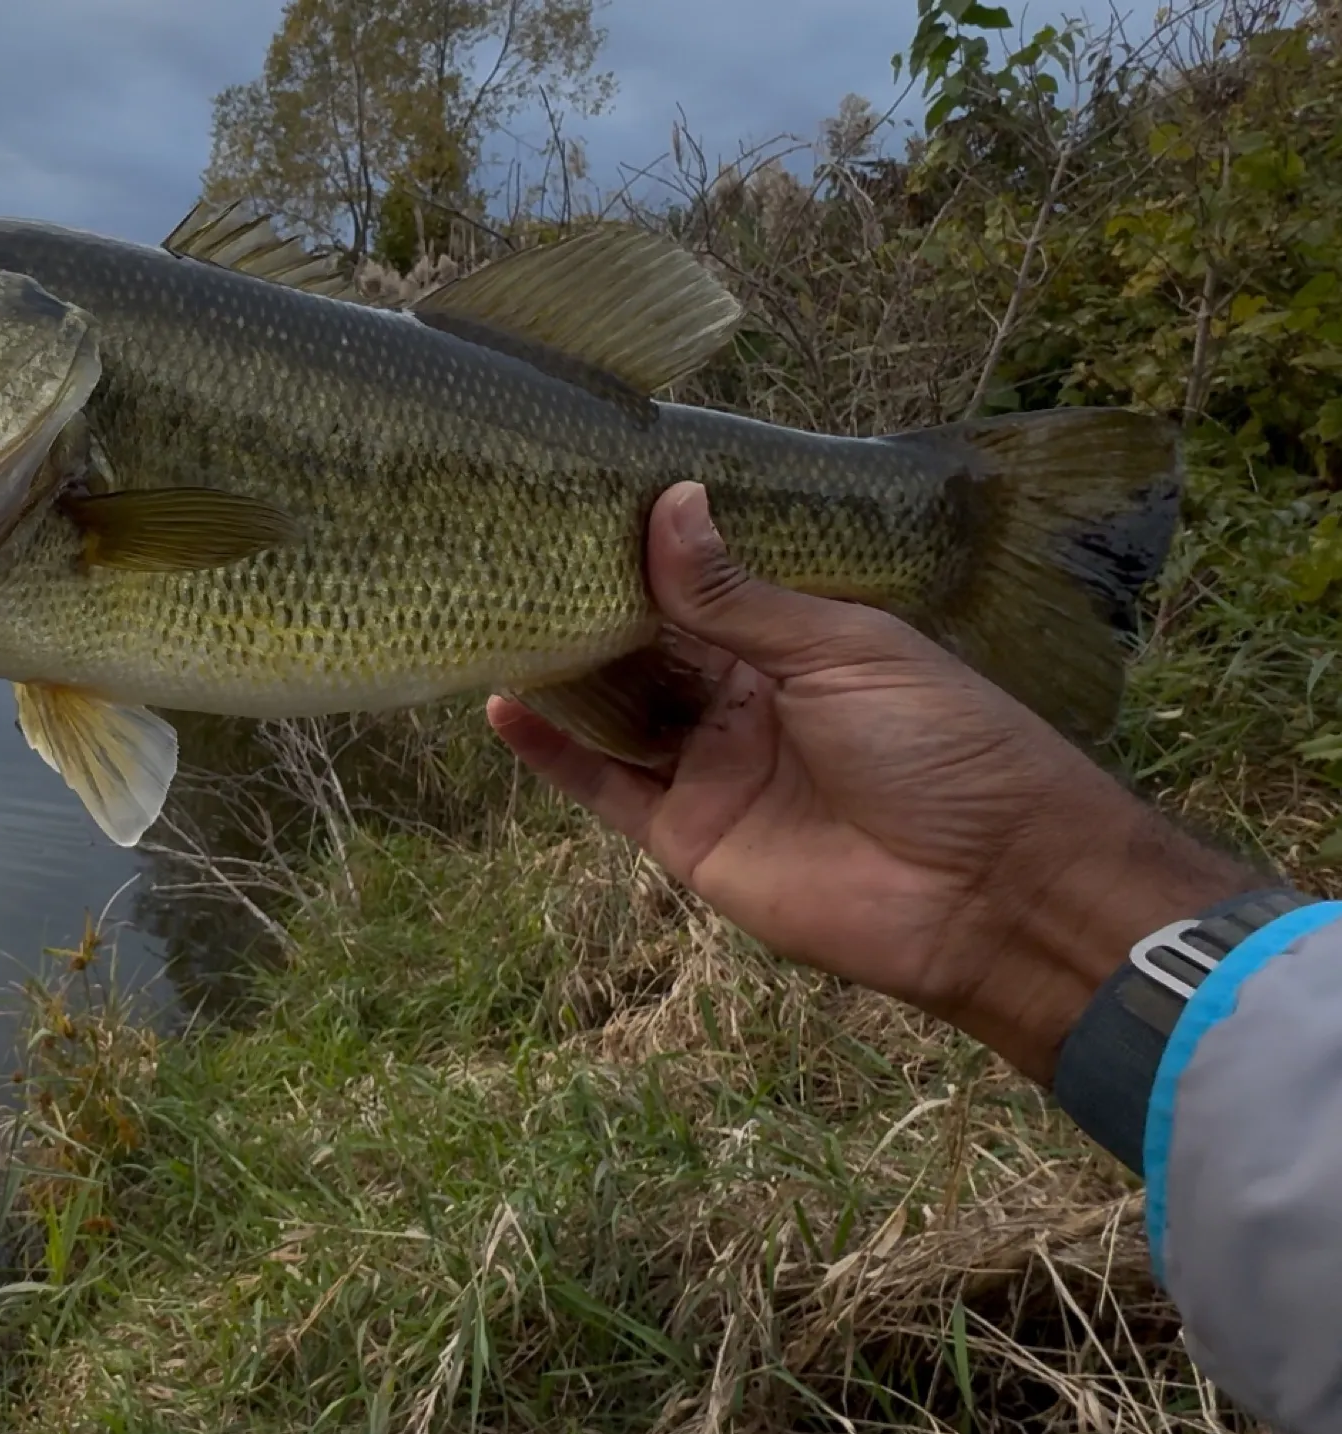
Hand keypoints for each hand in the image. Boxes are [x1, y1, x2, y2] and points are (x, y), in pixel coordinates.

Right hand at [488, 482, 1258, 1083]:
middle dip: (588, 604)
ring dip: (561, 669)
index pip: (700, 585)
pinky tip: (501, 703)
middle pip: (648, 646)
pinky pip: (607, 786)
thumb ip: (742, 598)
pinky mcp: (687, 836)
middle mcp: (744, 699)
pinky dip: (554, 752)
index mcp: (793, 643)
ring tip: (489, 612)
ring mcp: (712, 768)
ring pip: (617, 711)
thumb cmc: (942, 748)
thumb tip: (669, 504)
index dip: (642, 549)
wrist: (988, 892)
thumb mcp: (844, 653)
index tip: (573, 498)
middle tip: (510, 549)